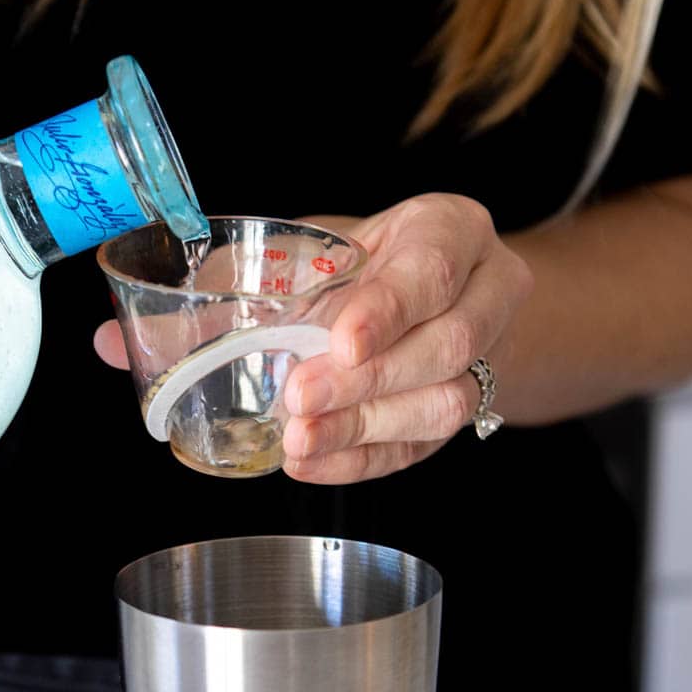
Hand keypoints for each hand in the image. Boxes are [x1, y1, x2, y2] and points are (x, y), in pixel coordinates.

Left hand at [280, 194, 532, 483]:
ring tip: (301, 437)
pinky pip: (422, 446)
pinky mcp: (468, 412)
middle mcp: (490, 291)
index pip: (434, 269)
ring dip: (364, 426)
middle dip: (369, 380)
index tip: (343, 344)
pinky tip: (312, 461)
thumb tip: (201, 299)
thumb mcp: (334, 239)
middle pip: (449, 345)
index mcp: (454, 229)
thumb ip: (282, 265)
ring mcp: (489, 356)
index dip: (388, 311)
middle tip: (301, 395)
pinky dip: (360, 459)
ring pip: (446, 404)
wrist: (437, 296)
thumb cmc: (374, 260)